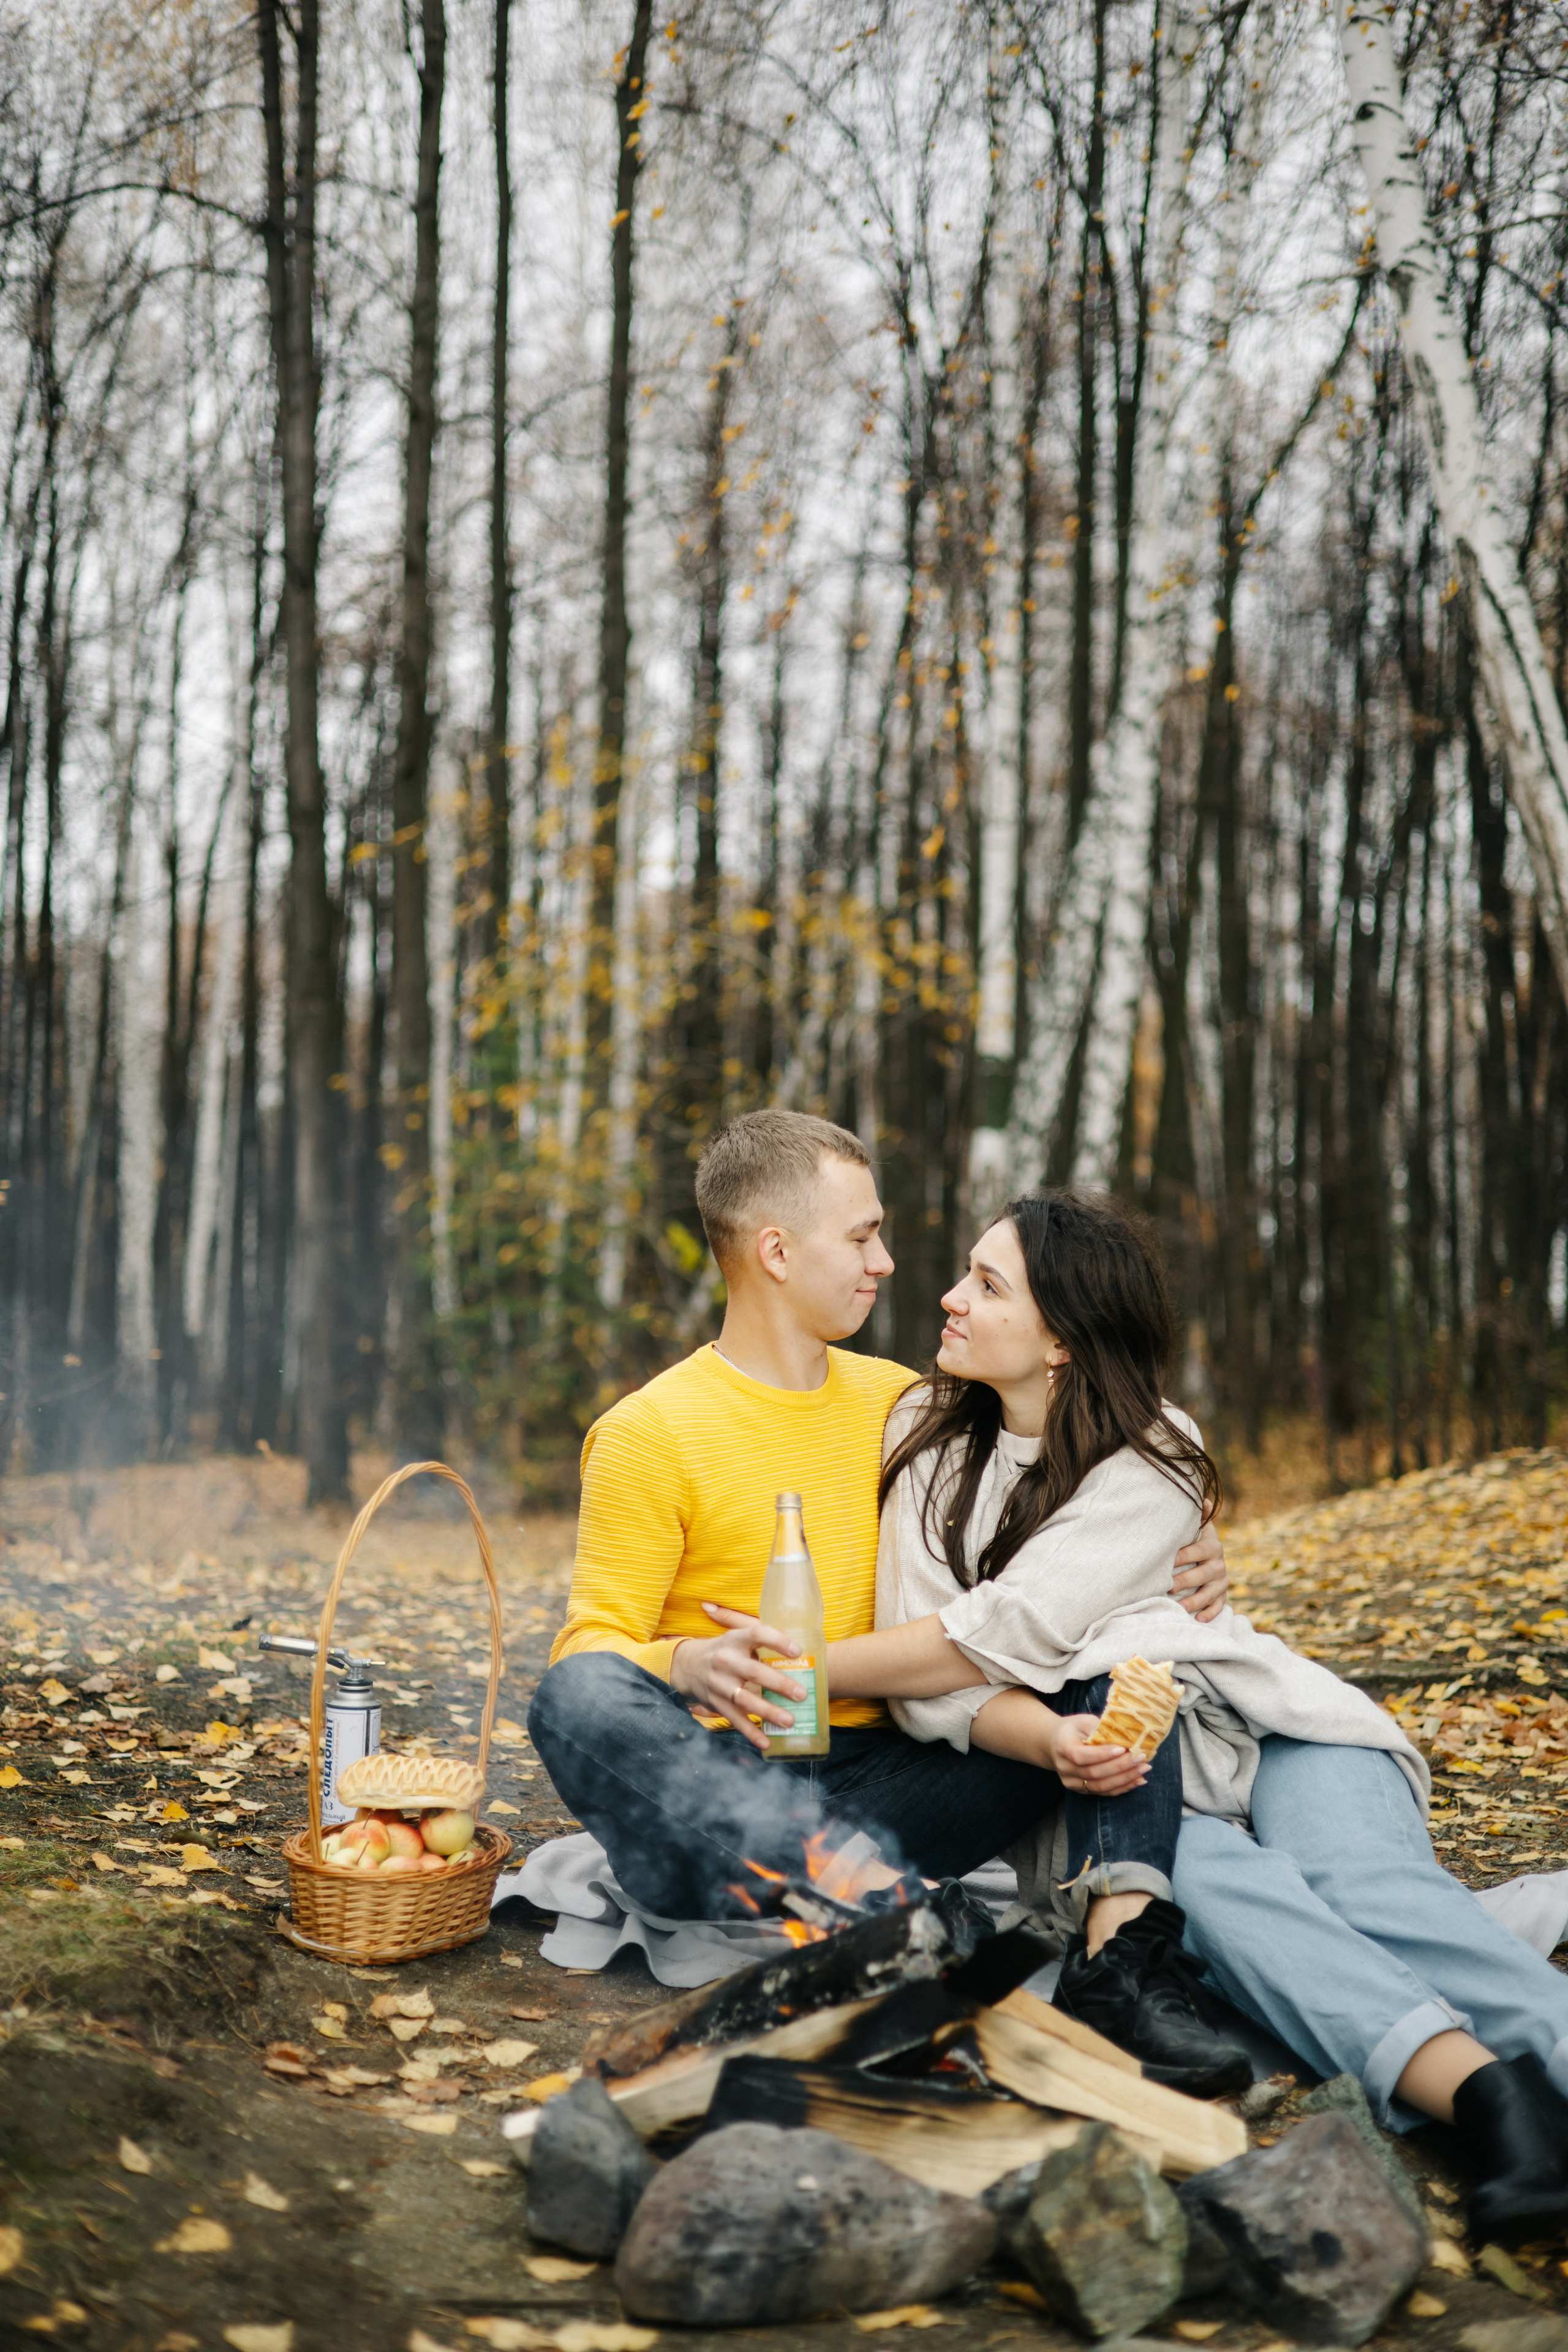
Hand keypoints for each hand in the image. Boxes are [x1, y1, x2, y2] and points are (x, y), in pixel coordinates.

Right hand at [670, 1603, 806, 1752]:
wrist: (688, 1666)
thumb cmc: (724, 1651)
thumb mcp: (737, 1637)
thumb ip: (761, 1639)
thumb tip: (801, 1647)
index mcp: (735, 1639)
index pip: (758, 1634)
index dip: (778, 1641)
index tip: (798, 1652)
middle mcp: (725, 1660)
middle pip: (754, 1672)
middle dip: (779, 1684)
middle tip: (802, 1694)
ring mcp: (719, 1684)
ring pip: (745, 1700)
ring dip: (768, 1711)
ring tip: (790, 1720)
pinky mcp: (716, 1703)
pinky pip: (735, 1719)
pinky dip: (750, 1732)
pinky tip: (766, 1742)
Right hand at [1043, 1711, 1150, 1796]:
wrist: (1055, 1744)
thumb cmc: (1073, 1729)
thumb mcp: (1083, 1721)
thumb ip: (1100, 1727)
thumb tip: (1125, 1734)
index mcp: (1063, 1748)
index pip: (1081, 1756)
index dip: (1102, 1754)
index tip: (1122, 1748)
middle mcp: (1065, 1769)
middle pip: (1094, 1773)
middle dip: (1121, 1766)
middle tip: (1141, 1757)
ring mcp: (1072, 1783)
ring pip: (1101, 1787)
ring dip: (1125, 1779)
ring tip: (1144, 1769)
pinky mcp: (1081, 1791)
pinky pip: (1104, 1793)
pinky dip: (1123, 1787)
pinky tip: (1138, 1780)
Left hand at [1173, 1516, 1226, 1621]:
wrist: (1207, 1555)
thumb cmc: (1193, 1540)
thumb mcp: (1197, 1527)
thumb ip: (1199, 1516)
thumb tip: (1204, 1500)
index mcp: (1212, 1546)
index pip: (1200, 1550)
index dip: (1186, 1555)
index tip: (1170, 1560)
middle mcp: (1219, 1564)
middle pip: (1205, 1574)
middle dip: (1187, 1580)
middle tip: (1169, 1586)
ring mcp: (1221, 1581)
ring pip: (1211, 1593)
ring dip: (1196, 1601)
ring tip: (1180, 1607)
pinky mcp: (1221, 1595)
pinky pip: (1218, 1606)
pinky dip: (1210, 1613)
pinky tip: (1199, 1619)